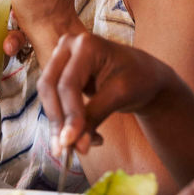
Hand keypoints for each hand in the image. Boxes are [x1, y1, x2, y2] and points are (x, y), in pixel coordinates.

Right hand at [38, 32, 174, 154]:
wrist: (145, 76)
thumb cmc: (138, 78)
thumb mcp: (119, 95)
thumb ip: (95, 117)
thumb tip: (77, 146)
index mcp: (85, 44)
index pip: (68, 83)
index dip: (69, 114)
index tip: (70, 143)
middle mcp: (68, 46)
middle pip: (50, 87)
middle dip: (57, 120)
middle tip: (64, 150)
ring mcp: (62, 58)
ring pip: (48, 96)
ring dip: (59, 124)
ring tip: (79, 146)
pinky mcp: (61, 74)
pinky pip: (54, 100)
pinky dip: (65, 121)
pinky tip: (84, 136)